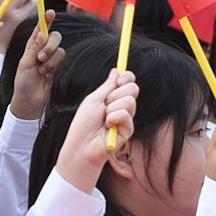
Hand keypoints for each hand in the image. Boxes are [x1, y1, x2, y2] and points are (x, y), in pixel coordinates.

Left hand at [9, 14, 62, 120]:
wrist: (31, 101)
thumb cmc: (23, 83)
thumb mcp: (25, 64)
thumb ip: (34, 48)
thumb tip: (42, 32)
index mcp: (31, 46)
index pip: (40, 29)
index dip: (46, 20)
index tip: (50, 12)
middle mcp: (42, 50)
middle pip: (54, 36)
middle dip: (49, 45)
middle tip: (41, 57)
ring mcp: (52, 59)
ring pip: (60, 49)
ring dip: (51, 58)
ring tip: (41, 70)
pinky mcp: (59, 67)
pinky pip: (62, 58)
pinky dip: (55, 65)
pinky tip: (46, 74)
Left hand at [52, 69, 138, 190]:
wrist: (82, 144)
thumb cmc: (84, 123)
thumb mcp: (93, 99)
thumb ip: (107, 86)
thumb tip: (116, 71)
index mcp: (113, 97)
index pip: (128, 82)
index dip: (127, 77)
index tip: (120, 79)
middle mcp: (122, 106)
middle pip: (133, 88)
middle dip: (117, 93)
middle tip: (105, 104)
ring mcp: (126, 118)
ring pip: (129, 101)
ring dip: (112, 108)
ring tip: (104, 119)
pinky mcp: (129, 129)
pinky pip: (125, 114)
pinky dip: (114, 118)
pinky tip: (107, 127)